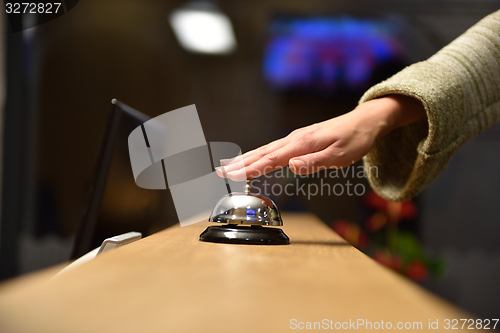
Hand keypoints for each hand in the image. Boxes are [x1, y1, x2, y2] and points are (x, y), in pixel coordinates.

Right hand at [218, 95, 425, 180]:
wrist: (364, 121)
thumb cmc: (355, 140)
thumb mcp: (340, 155)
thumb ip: (314, 162)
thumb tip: (290, 165)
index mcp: (302, 144)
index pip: (271, 159)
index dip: (250, 168)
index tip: (232, 175)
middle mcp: (294, 139)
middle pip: (262, 152)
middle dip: (240, 163)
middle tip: (220, 171)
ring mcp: (295, 138)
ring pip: (265, 149)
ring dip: (246, 158)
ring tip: (228, 165)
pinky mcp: (299, 139)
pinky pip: (273, 148)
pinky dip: (258, 154)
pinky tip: (254, 158)